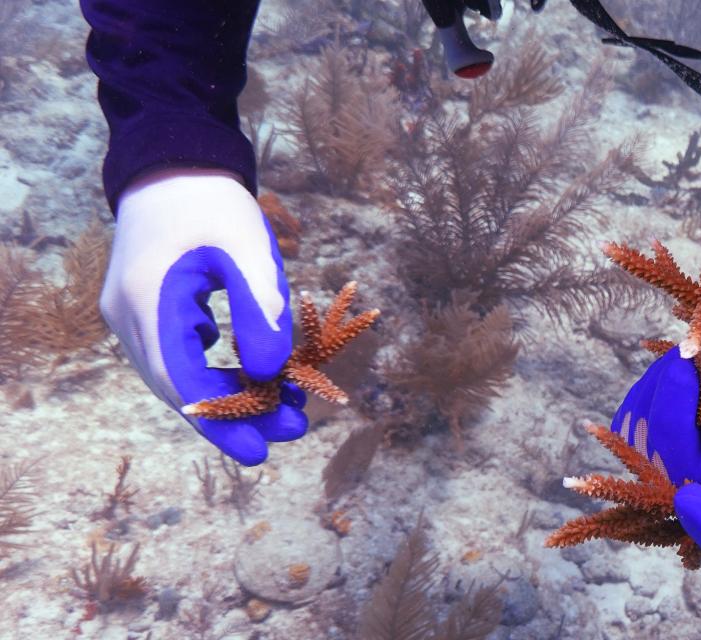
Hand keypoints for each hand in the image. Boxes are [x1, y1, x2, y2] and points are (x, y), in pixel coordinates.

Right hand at [99, 168, 306, 465]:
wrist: (172, 160)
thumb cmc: (213, 200)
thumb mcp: (248, 250)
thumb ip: (260, 310)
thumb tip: (272, 374)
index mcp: (148, 300)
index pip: (183, 380)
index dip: (223, 419)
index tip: (261, 450)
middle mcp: (127, 314)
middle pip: (180, 385)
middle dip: (237, 411)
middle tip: (292, 428)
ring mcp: (130, 311)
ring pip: (179, 372)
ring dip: (231, 391)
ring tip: (286, 405)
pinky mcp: (144, 306)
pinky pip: (177, 352)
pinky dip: (216, 368)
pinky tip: (256, 374)